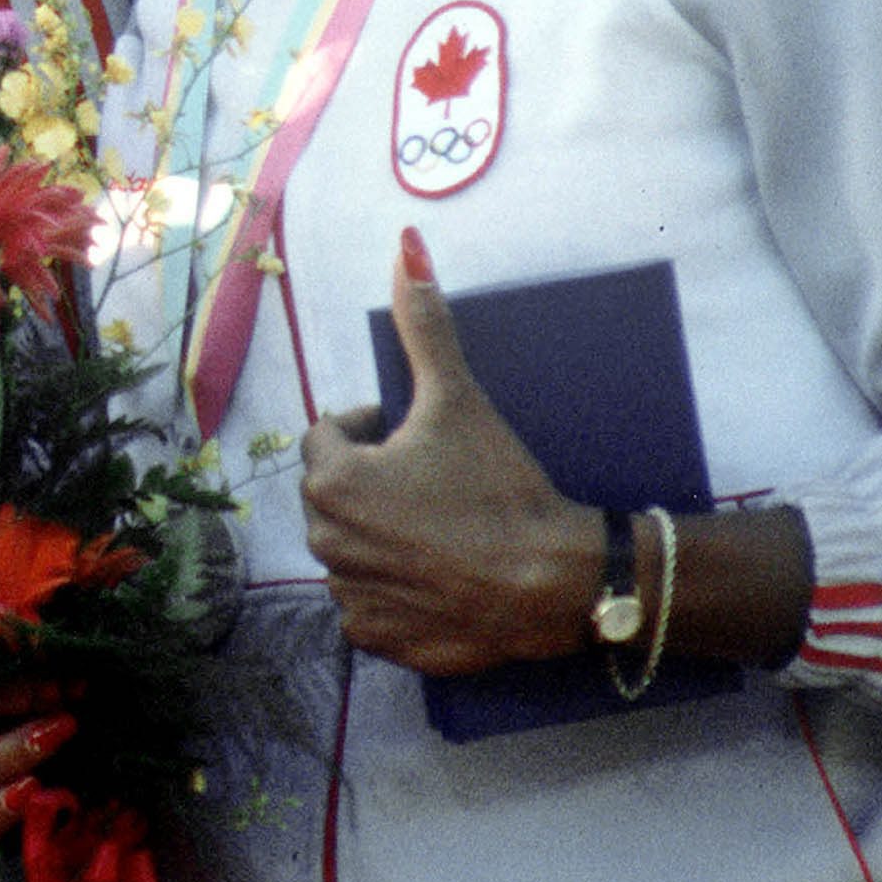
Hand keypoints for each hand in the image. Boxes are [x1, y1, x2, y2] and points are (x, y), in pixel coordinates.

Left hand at [299, 228, 599, 674]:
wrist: (558, 582)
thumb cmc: (502, 487)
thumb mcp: (460, 398)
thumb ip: (426, 323)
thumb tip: (406, 244)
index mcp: (331, 481)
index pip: (330, 437)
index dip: (374, 431)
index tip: (419, 440)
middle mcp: (324, 540)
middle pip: (335, 493)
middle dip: (374, 483)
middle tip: (436, 485)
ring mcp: (348, 594)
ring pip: (350, 547)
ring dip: (381, 535)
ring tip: (440, 530)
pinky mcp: (376, 637)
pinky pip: (367, 604)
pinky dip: (393, 591)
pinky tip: (436, 576)